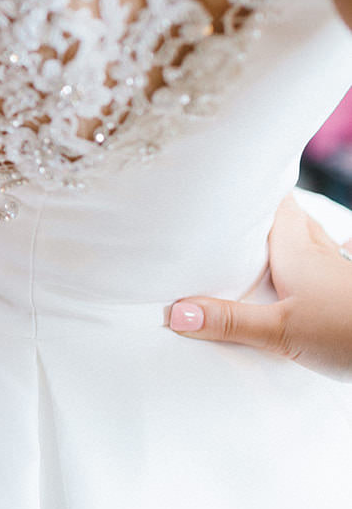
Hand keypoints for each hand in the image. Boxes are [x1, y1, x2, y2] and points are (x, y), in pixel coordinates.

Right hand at [167, 193, 351, 379]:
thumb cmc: (347, 329)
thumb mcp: (281, 330)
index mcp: (295, 248)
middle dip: (262, 214)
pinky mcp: (342, 296)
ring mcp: (334, 273)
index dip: (253, 186)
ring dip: (282, 241)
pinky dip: (299, 271)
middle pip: (289, 219)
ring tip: (251, 248)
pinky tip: (290, 288)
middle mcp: (316, 252)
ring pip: (306, 243)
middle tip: (227, 215)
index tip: (224, 178)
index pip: (275, 200)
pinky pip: (317, 271)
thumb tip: (174, 313)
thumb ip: (229, 321)